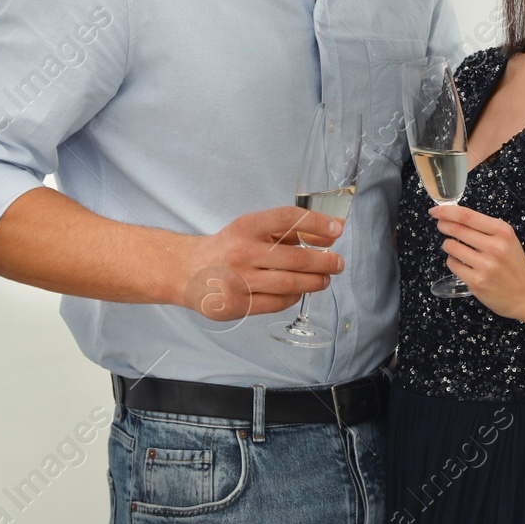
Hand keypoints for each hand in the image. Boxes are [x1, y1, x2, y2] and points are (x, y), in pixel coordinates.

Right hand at [181, 206, 345, 320]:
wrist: (187, 270)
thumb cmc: (227, 248)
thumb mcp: (251, 229)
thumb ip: (287, 231)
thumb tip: (330, 234)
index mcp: (247, 227)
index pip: (287, 218)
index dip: (316, 222)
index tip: (337, 229)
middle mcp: (242, 252)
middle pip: (295, 258)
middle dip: (324, 261)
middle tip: (338, 263)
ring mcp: (238, 280)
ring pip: (289, 283)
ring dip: (315, 282)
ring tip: (325, 279)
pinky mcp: (236, 304)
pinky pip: (277, 302)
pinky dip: (294, 296)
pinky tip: (299, 291)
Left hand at [430, 204, 524, 322]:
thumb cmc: (514, 266)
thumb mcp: (508, 240)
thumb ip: (485, 228)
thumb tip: (454, 217)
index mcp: (503, 232)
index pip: (467, 216)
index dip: (447, 212)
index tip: (436, 211)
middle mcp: (495, 247)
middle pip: (457, 229)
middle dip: (444, 225)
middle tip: (441, 225)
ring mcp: (485, 265)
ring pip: (451, 247)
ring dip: (448, 245)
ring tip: (456, 248)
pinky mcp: (476, 281)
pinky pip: (453, 264)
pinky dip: (453, 261)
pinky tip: (462, 263)